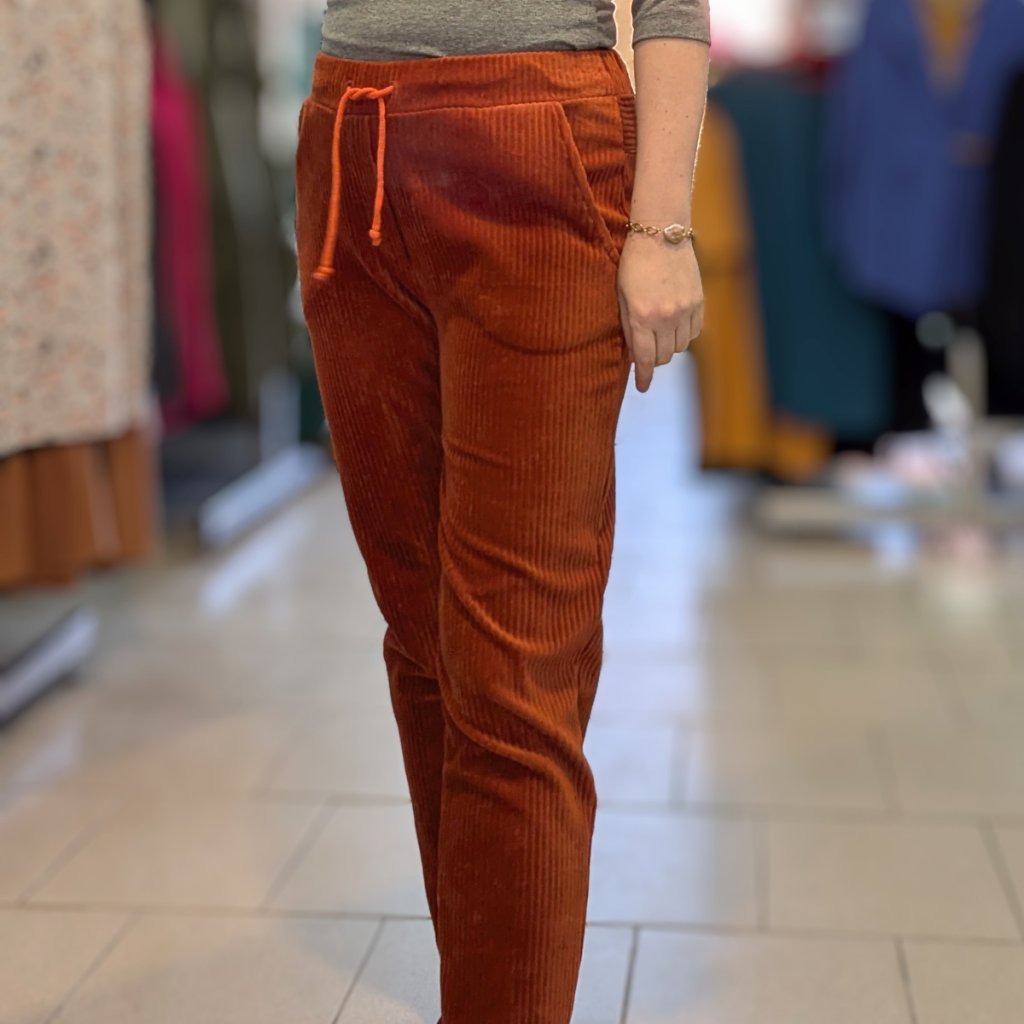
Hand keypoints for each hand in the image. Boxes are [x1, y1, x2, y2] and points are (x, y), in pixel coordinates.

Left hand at [617, 234, 703, 392]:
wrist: (660, 234)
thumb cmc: (633, 265)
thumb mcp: (622, 297)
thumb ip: (628, 328)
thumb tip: (635, 357)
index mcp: (642, 317)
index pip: (644, 359)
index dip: (644, 377)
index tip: (643, 387)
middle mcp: (665, 317)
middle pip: (664, 356)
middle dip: (654, 359)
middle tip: (648, 353)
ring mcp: (685, 310)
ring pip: (680, 347)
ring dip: (669, 347)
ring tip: (661, 335)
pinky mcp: (699, 302)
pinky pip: (694, 333)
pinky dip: (684, 335)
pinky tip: (675, 325)